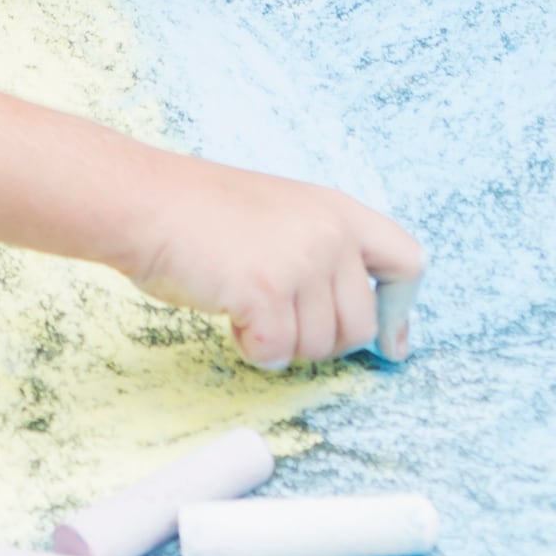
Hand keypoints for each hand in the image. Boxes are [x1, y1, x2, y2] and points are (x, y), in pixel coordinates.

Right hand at [113, 156, 424, 369]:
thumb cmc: (202, 214)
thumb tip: (364, 325)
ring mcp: (302, 262)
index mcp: (339, 211)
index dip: (400, 311)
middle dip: (323, 343)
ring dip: (281, 344)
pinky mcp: (268, 291)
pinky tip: (231, 317)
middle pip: (361, 325)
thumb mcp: (283, 216)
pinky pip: (277, 352)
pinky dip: (253, 348)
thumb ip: (324, 255)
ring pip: (318, 346)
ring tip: (246, 307)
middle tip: (282, 328)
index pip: (408, 263)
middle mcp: (331, 234)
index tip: (390, 345)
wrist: (147, 202)